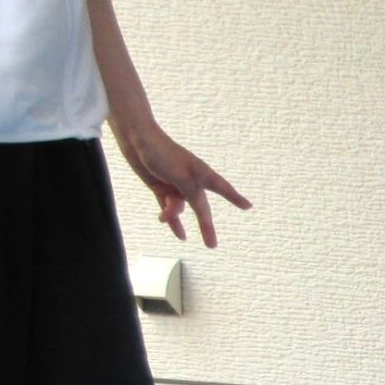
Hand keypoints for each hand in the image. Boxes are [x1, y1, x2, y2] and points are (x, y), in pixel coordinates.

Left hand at [110, 120, 250, 247]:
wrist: (136, 139)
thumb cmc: (162, 153)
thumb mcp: (182, 176)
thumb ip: (190, 195)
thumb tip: (185, 211)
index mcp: (202, 175)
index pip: (224, 189)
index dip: (236, 198)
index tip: (248, 207)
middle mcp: (192, 181)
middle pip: (201, 208)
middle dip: (206, 226)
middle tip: (212, 245)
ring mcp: (176, 185)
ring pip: (179, 208)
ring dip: (173, 214)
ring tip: (164, 216)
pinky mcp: (161, 188)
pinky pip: (168, 209)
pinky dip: (172, 221)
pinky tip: (180, 235)